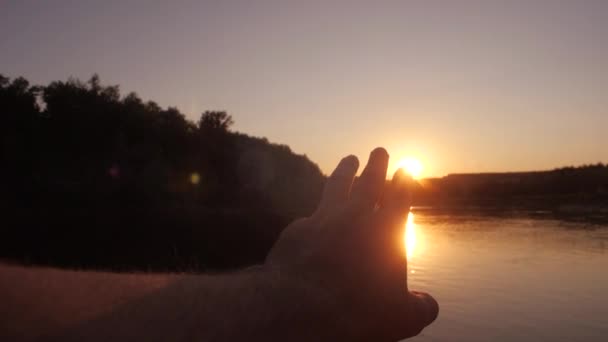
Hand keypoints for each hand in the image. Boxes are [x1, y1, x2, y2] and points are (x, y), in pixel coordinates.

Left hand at [266, 147, 438, 340]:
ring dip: (345, 170)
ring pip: (337, 186)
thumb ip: (420, 308)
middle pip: (369, 182)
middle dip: (377, 164)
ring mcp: (323, 219)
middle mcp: (355, 217)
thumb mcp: (402, 319)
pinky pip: (309, 219)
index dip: (404, 180)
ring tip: (349, 159)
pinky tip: (312, 222)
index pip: (400, 197)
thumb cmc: (358, 313)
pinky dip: (315, 218)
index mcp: (386, 231)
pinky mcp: (297, 230)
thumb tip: (428, 304)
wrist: (301, 309)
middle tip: (379, 150)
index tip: (406, 167)